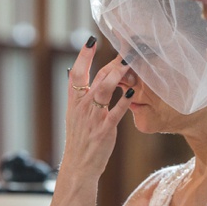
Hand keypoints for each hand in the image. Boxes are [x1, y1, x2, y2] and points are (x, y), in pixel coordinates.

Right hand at [61, 38, 134, 178]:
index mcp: (74, 101)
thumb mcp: (74, 115)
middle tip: (125, 51)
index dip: (83, 56)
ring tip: (130, 64)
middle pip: (96, 77)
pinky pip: (115, 112)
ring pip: (105, 89)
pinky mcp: (104, 129)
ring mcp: (93, 117)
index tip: (90, 40)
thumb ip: (79, 95)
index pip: (76, 73)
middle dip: (111, 62)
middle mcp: (82, 106)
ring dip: (118, 75)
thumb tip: (76, 75)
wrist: (78, 165)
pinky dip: (124, 101)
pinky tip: (133, 92)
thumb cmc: (80, 139)